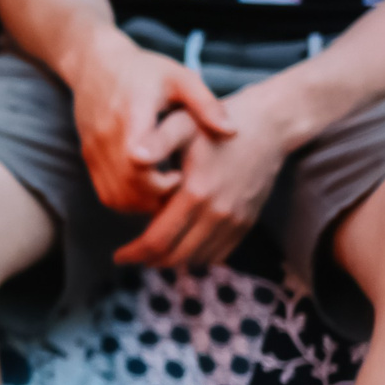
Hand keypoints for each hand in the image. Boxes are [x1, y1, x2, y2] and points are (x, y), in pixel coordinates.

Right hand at [64, 28, 235, 214]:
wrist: (96, 64)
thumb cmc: (145, 71)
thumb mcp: (180, 78)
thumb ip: (206, 104)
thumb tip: (232, 132)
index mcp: (132, 115)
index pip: (137, 160)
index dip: (159, 180)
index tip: (179, 175)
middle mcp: (107, 136)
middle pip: (127, 187)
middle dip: (156, 198)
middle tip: (178, 186)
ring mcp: (94, 150)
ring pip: (115, 197)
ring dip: (141, 204)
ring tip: (164, 189)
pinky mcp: (88, 157)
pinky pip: (106, 193)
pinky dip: (127, 200)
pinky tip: (147, 188)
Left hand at [114, 80, 292, 268]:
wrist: (266, 127)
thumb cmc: (213, 124)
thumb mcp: (181, 124)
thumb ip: (156, 140)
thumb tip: (132, 157)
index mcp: (196, 193)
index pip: (159, 239)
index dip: (135, 252)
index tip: (118, 255)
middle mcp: (218, 213)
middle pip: (177, 255)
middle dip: (149, 260)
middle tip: (130, 256)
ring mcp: (236, 220)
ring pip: (198, 258)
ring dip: (173, 260)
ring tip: (152, 253)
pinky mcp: (247, 222)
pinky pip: (220, 253)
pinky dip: (197, 256)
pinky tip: (181, 247)